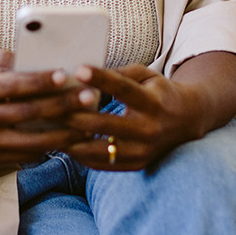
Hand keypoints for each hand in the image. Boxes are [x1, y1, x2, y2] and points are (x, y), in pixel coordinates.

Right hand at [0, 48, 100, 177]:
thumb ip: (3, 56)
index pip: (11, 85)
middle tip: (88, 97)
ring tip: (87, 125)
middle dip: (60, 105)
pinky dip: (48, 148)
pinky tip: (69, 139)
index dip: (38, 81)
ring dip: (62, 133)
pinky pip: (24, 155)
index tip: (65, 75)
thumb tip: (32, 56)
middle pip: (25, 113)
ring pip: (28, 140)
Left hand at [61, 63, 224, 170]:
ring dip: (71, 139)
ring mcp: (143, 151)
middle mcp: (149, 129)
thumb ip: (120, 73)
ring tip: (49, 128)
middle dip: (74, 115)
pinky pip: (102, 164)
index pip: (123, 89)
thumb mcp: (146, 75)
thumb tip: (86, 72)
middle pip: (104, 123)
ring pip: (99, 149)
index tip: (78, 69)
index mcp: (153, 102)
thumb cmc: (158, 92)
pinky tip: (63, 143)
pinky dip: (81, 154)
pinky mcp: (136, 165)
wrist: (186, 121)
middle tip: (48, 105)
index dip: (100, 79)